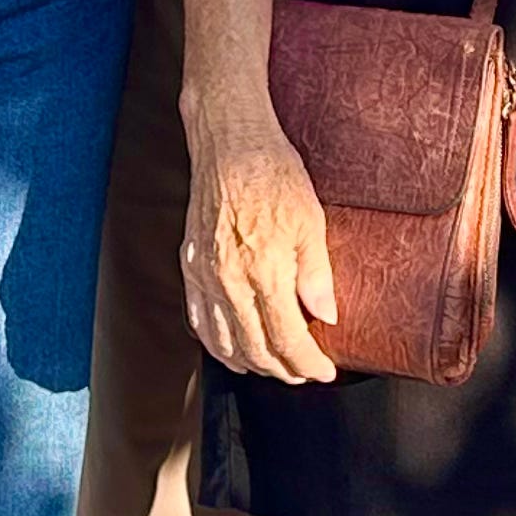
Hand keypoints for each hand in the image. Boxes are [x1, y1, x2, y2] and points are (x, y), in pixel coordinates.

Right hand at [181, 104, 341, 383]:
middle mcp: (228, 280)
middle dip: (282, 370)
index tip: (323, 371)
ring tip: (273, 367)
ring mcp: (203, 276)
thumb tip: (326, 317)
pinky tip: (232, 348)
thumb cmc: (273, 173)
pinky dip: (217, 344)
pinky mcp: (189, 266)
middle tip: (303, 373)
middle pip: (255, 350)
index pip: (286, 338)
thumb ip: (316, 275)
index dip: (307, 363)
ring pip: (223, 343)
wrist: (228, 141)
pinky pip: (198, 321)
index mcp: (263, 270)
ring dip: (250, 364)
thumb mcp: (310, 220)